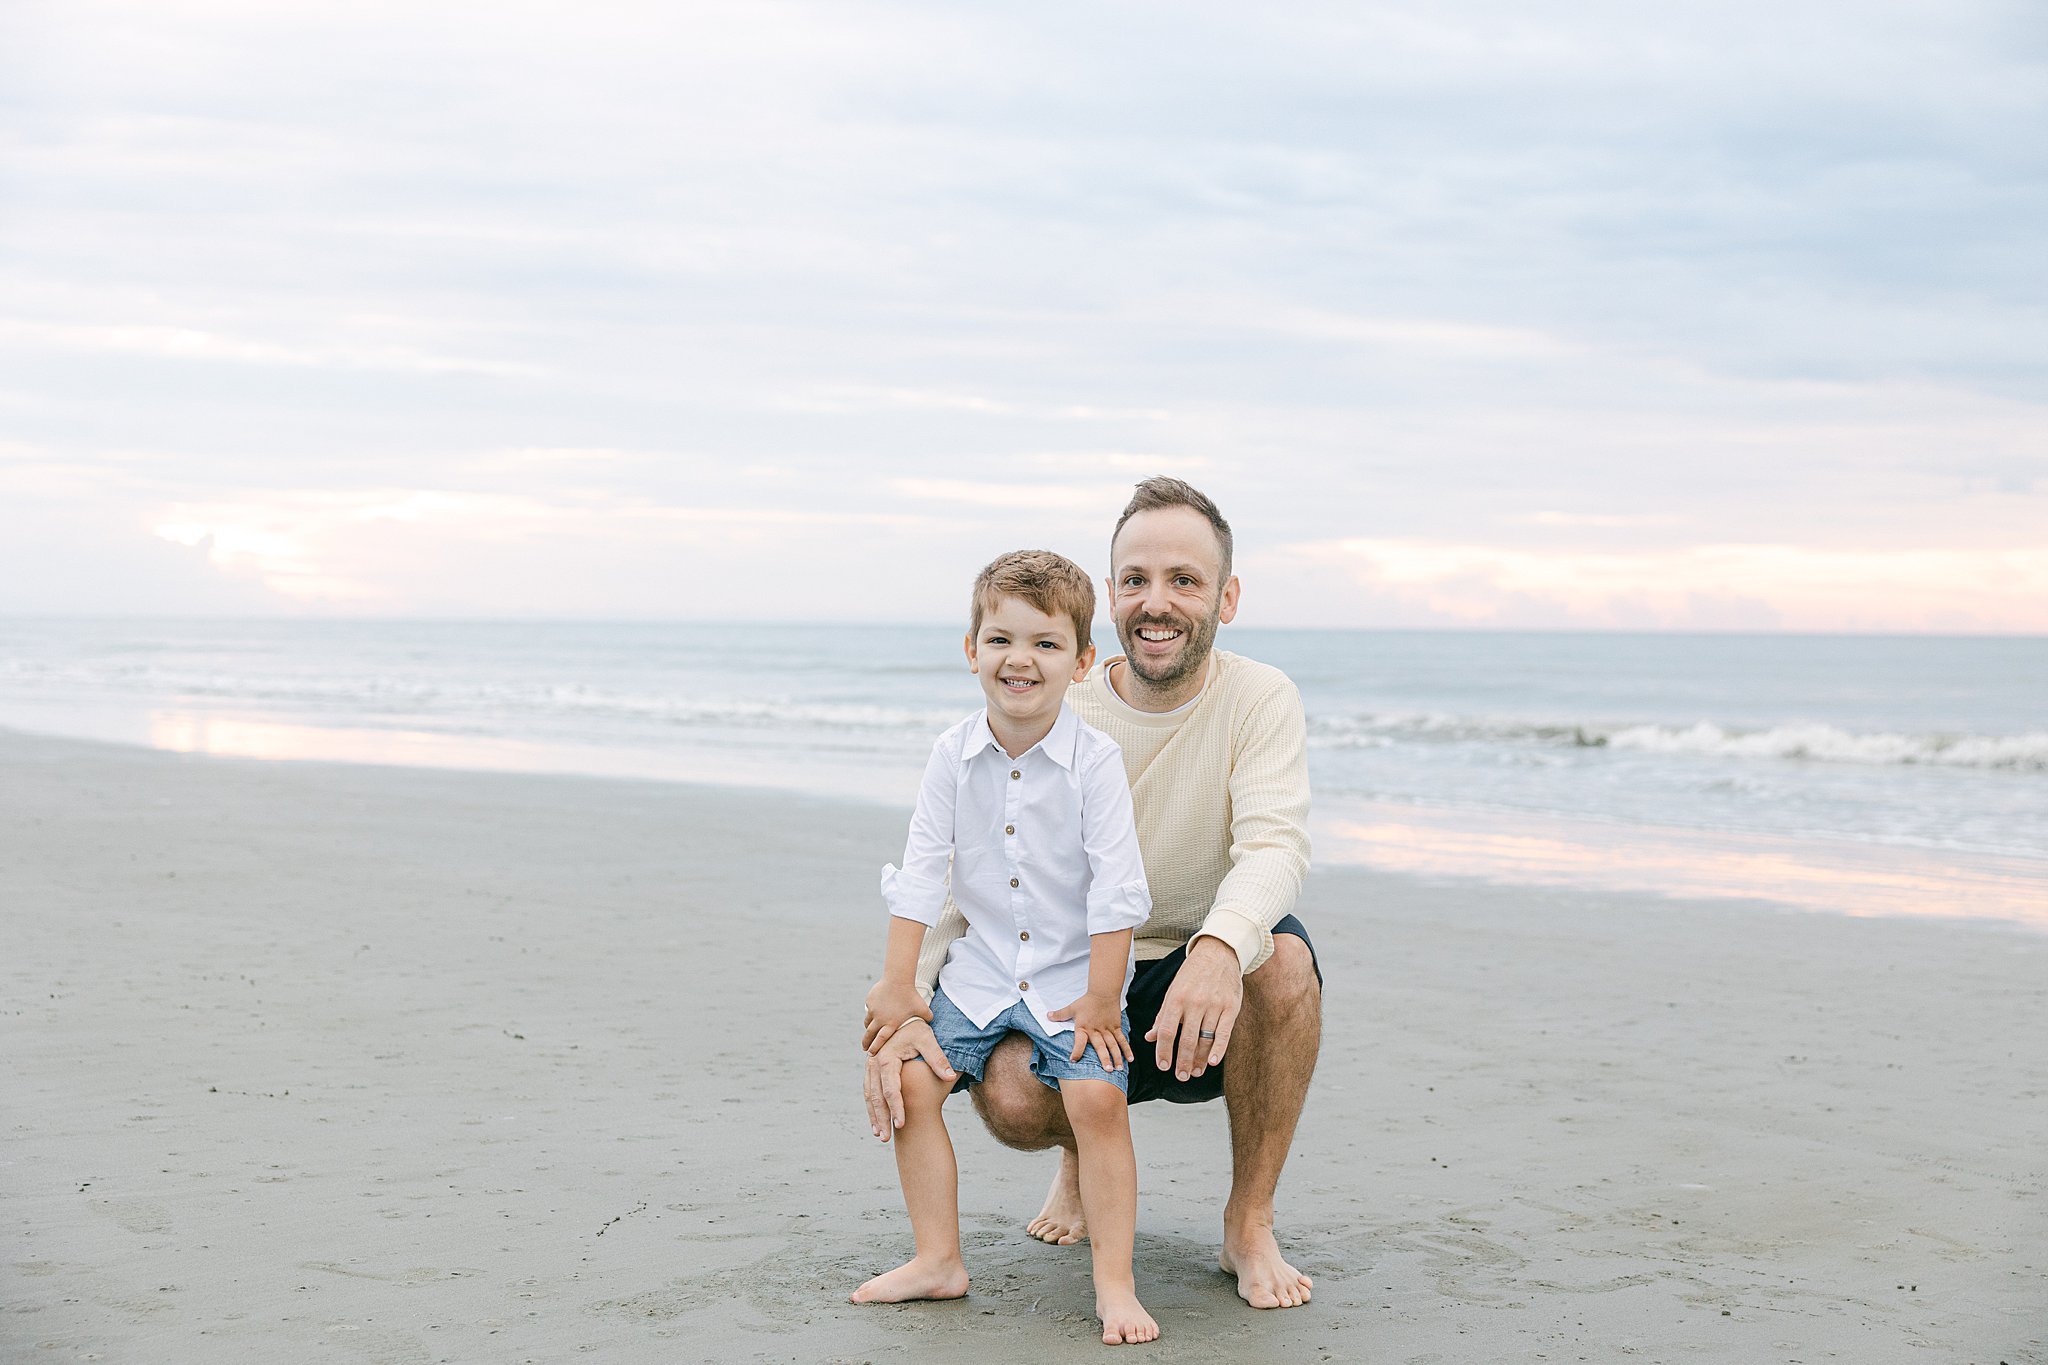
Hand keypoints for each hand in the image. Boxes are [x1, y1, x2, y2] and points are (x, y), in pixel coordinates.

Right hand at [862, 979, 931, 1052]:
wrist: (899, 980)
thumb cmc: (912, 995)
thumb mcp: (922, 1008)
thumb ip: (927, 1017)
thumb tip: (931, 1022)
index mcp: (891, 1024)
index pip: (881, 1040)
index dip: (875, 1048)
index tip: (871, 1054)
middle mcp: (880, 1019)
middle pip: (870, 1035)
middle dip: (866, 1043)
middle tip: (864, 1049)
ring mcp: (873, 1010)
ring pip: (868, 1022)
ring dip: (868, 1028)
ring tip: (868, 1032)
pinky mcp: (870, 1001)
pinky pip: (869, 1009)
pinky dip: (870, 1013)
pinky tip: (874, 1013)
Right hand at [862, 1016, 956, 1141]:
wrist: (903, 1017)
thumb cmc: (917, 1028)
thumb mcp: (928, 1039)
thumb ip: (938, 1058)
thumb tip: (951, 1075)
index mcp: (887, 1058)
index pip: (891, 1088)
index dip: (896, 1107)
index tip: (902, 1124)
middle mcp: (875, 1064)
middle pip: (876, 1096)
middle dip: (882, 1118)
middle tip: (886, 1139)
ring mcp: (871, 1067)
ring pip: (870, 1097)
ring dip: (874, 1117)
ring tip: (880, 1136)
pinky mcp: (872, 1070)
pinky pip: (869, 1093)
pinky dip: (872, 1109)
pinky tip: (876, 1124)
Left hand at [1048, 991, 1130, 1070]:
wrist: (1103, 992)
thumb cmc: (1087, 1001)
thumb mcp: (1072, 1008)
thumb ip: (1060, 1014)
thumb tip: (1047, 1016)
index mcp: (1083, 1027)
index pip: (1079, 1041)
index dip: (1076, 1051)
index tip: (1074, 1061)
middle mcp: (1096, 1030)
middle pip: (1100, 1046)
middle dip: (1104, 1058)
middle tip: (1107, 1070)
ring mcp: (1107, 1029)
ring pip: (1113, 1044)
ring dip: (1117, 1057)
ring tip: (1119, 1068)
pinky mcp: (1116, 1027)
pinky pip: (1122, 1039)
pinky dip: (1127, 1049)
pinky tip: (1130, 1059)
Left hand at [1146, 935, 1240, 1080]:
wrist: (1219, 953)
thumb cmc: (1192, 974)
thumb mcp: (1173, 990)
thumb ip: (1163, 1015)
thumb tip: (1149, 1037)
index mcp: (1176, 998)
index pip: (1166, 1031)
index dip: (1163, 1051)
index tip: (1163, 1066)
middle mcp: (1194, 1003)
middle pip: (1186, 1040)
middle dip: (1182, 1062)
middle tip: (1180, 1076)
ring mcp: (1214, 1005)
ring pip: (1205, 1039)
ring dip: (1199, 1060)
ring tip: (1195, 1072)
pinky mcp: (1231, 1007)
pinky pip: (1224, 1033)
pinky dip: (1219, 1050)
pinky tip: (1212, 1062)